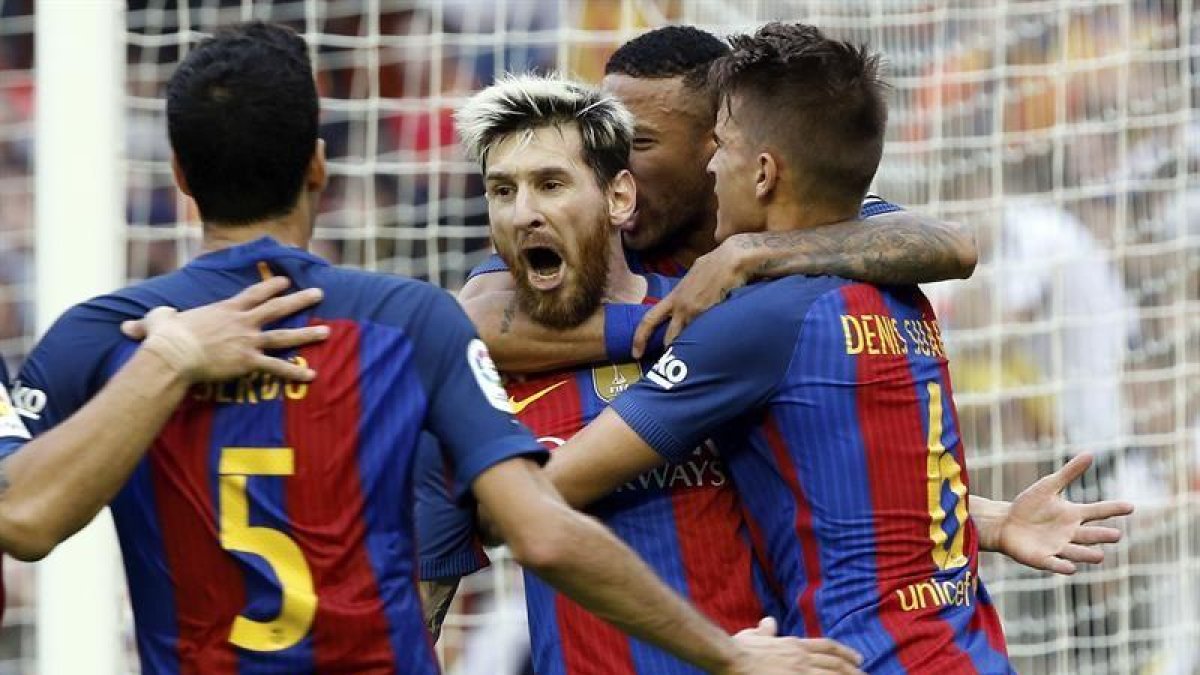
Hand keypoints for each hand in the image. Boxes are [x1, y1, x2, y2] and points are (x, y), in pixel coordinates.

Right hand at [122, 276, 327, 382]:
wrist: (173, 353)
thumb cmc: (164, 338)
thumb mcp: (156, 322)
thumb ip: (153, 321)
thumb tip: (128, 326)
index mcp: (224, 309)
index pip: (253, 293)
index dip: (271, 285)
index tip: (286, 280)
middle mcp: (242, 321)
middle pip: (277, 307)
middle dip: (300, 300)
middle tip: (319, 293)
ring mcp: (248, 340)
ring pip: (284, 335)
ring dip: (307, 334)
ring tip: (327, 332)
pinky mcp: (248, 361)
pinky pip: (276, 368)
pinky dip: (295, 372)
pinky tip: (312, 375)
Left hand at [632, 241, 747, 357]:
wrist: (731, 259)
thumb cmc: (715, 263)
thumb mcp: (693, 276)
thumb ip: (687, 291)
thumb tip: (688, 296)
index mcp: (674, 297)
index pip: (649, 319)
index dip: (640, 338)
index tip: (635, 353)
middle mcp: (680, 306)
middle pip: (669, 338)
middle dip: (672, 352)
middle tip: (675, 362)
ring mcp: (694, 312)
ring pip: (687, 339)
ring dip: (692, 348)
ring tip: (699, 352)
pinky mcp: (709, 315)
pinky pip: (704, 335)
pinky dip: (707, 341)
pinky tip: (714, 342)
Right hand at [721, 617, 863, 674]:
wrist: (731, 657)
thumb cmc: (738, 647)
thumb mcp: (753, 635)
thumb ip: (765, 630)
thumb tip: (769, 622)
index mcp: (794, 644)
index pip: (826, 647)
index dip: (844, 652)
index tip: (858, 658)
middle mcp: (802, 657)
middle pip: (835, 663)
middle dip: (854, 670)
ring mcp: (800, 671)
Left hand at [993, 453, 1134, 574]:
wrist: (1005, 523)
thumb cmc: (1029, 505)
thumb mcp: (1048, 486)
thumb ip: (1069, 472)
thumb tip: (1090, 454)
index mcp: (1074, 515)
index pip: (1098, 511)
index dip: (1113, 509)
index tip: (1130, 506)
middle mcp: (1070, 533)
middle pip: (1091, 535)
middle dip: (1102, 536)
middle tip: (1116, 535)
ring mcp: (1058, 547)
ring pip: (1077, 552)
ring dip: (1088, 555)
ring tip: (1100, 556)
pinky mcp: (1043, 559)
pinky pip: (1055, 564)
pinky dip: (1062, 566)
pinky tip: (1071, 568)